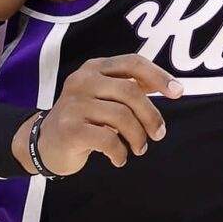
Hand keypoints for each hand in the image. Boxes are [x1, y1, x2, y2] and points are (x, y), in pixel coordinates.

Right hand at [13, 55, 180, 175]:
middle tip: (158, 134)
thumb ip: (130, 87)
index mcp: (95, 68)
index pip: (133, 63)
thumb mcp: (103, 95)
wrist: (44, 142)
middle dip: (151, 116)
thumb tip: (169, 85)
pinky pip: (108, 140)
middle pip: (131, 92)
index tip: (178, 92)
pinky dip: (120, 152)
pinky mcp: (70, 129)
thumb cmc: (83, 118)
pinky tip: (119, 158)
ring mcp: (74, 104)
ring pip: (122, 117)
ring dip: (138, 137)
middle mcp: (82, 80)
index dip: (159, 76)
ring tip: (138, 148)